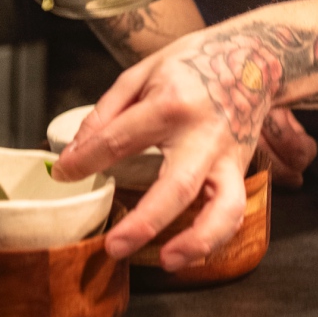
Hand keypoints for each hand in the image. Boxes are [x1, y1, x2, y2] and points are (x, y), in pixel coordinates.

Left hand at [52, 21, 317, 268]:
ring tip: (167, 260)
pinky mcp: (241, 170)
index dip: (85, 161)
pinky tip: (188, 251)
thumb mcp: (142, 72)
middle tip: (114, 246)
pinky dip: (214, 237)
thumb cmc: (194, 61)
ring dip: (197, 241)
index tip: (64, 174)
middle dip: (145, 222)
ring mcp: (228, 157)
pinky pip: (234, 211)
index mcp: (172, 104)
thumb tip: (77, 151)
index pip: (120, 140)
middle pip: (177, 186)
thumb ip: (107, 113)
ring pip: (223, 209)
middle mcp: (204, 136)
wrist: (253, 56)